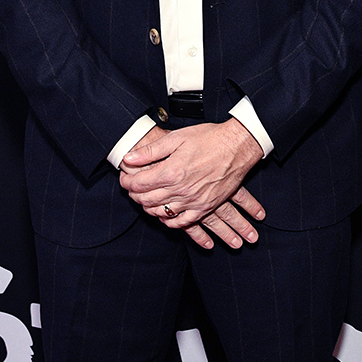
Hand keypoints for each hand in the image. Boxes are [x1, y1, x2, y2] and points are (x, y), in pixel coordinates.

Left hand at [120, 118, 265, 248]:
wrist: (237, 147)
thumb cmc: (209, 139)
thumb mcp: (176, 138)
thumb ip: (150, 151)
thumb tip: (129, 158)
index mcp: (171, 172)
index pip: (138, 184)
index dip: (126, 181)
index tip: (124, 177)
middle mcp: (180, 190)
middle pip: (146, 200)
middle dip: (134, 194)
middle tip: (132, 187)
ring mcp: (193, 201)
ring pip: (160, 213)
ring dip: (148, 207)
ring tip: (146, 198)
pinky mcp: (205, 207)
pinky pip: (181, 223)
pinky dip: (168, 221)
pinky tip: (165, 213)